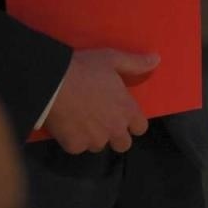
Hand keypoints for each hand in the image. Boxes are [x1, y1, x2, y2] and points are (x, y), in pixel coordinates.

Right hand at [42, 48, 157, 154]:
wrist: (52, 83)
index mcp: (127, 110)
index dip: (133, 123)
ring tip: (82, 120)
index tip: (123, 115)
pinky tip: (67, 125)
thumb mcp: (113, 60)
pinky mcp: (74, 146)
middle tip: (102, 121)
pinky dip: (74, 139)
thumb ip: (136, 63)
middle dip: (115, 136)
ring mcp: (94, 140)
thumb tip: (156, 60)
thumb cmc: (85, 69)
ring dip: (94, 137)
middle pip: (123, 144)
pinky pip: (78, 147)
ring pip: (98, 146)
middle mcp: (115, 129)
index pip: (140, 128)